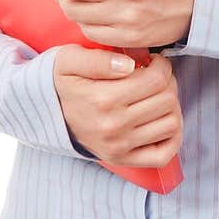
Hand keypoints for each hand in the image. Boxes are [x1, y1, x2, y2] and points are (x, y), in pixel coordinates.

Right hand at [53, 42, 182, 166]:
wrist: (46, 113)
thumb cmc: (62, 82)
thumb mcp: (69, 59)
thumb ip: (99, 59)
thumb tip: (129, 64)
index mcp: (103, 99)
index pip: (157, 79)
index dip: (162, 65)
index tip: (153, 62)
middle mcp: (113, 126)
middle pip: (167, 99)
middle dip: (168, 82)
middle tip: (155, 77)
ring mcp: (119, 146)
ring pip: (171, 123)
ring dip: (171, 106)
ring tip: (156, 96)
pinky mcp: (122, 159)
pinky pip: (163, 155)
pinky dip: (171, 138)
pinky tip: (161, 120)